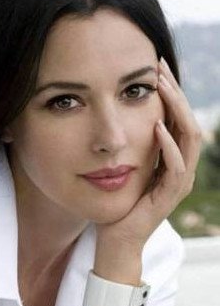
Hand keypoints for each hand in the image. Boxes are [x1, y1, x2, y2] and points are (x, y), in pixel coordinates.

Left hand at [96, 56, 201, 252]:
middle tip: (159, 67)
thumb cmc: (117, 202)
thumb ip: (130, 144)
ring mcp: (177, 183)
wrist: (116, 240)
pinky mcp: (169, 197)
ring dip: (175, 110)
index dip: (170, 91)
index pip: (177, 117)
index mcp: (172, 158)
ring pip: (188, 139)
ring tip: (160, 87)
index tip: (154, 66)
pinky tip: (156, 127)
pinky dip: (168, 146)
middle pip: (187, 121)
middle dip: (175, 92)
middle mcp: (180, 168)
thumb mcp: (124, 165)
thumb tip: (116, 114)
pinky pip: (175, 168)